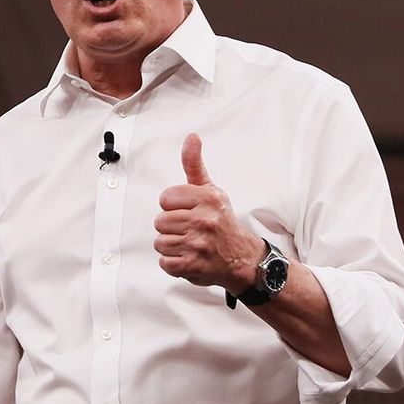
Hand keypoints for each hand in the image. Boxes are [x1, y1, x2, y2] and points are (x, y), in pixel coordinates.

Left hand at [154, 133, 263, 291]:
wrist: (243, 259)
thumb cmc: (221, 222)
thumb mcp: (210, 190)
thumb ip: (194, 165)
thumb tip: (191, 137)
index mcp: (207, 199)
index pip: (165, 199)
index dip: (174, 207)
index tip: (190, 212)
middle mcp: (204, 220)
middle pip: (160, 221)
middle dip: (172, 228)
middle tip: (192, 231)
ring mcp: (198, 244)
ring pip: (160, 242)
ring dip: (172, 246)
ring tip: (191, 244)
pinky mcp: (193, 265)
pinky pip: (164, 262)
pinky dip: (173, 263)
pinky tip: (189, 258)